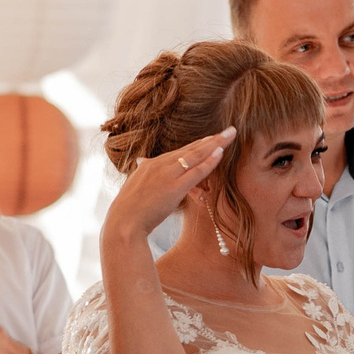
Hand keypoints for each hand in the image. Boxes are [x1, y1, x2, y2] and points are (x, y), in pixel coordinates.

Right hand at [104, 128, 233, 243]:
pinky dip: (210, 161)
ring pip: (196, 155)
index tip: (212, 138)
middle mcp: (159, 164)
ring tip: (230, 134)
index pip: (180, 152)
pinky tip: (221, 152)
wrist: (123, 223)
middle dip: (212, 139)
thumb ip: (144, 173)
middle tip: (229, 130)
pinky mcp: (174, 187)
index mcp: (151, 164)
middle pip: (191, 148)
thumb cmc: (130, 210)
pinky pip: (196, 171)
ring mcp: (167, 174)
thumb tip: (141, 162)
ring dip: (215, 143)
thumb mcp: (137, 186)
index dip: (199, 144)